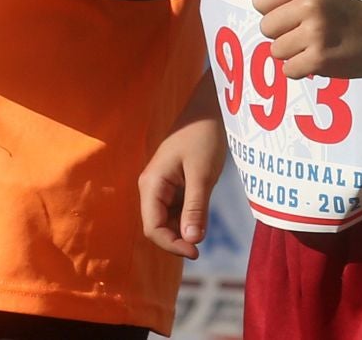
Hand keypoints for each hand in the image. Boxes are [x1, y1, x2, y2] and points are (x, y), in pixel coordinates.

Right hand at [138, 82, 225, 259]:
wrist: (210, 109)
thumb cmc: (205, 136)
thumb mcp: (202, 173)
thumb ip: (195, 207)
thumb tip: (191, 241)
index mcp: (151, 184)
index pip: (152, 227)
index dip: (171, 244)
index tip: (196, 252)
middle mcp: (151, 187)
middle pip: (157, 226)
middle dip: (175, 240)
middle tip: (200, 249)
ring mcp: (162, 186)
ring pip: (167, 219)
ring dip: (182, 231)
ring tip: (202, 234)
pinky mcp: (174, 184)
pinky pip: (176, 209)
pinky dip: (187, 219)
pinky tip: (201, 220)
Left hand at [251, 0, 361, 79]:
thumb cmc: (346, 11)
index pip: (260, 0)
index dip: (273, 11)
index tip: (294, 14)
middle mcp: (309, 5)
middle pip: (266, 27)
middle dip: (282, 33)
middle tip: (307, 32)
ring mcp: (314, 33)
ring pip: (275, 51)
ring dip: (292, 53)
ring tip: (314, 46)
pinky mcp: (319, 59)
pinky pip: (288, 70)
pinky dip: (301, 69)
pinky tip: (318, 59)